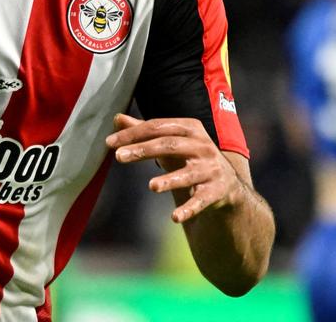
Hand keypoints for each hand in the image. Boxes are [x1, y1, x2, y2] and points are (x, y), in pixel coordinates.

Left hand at [106, 114, 244, 223]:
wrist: (225, 183)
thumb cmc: (189, 157)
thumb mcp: (169, 142)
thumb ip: (144, 131)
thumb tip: (116, 118)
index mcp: (190, 128)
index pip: (157, 127)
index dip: (133, 134)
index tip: (109, 143)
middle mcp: (202, 146)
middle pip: (169, 145)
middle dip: (143, 150)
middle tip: (119, 157)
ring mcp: (211, 169)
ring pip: (188, 174)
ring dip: (170, 180)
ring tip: (151, 186)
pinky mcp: (216, 191)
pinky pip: (200, 201)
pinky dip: (189, 209)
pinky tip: (175, 217)